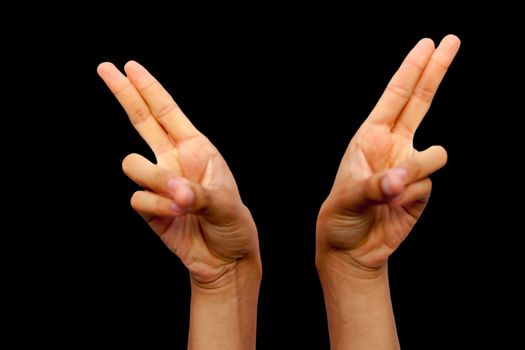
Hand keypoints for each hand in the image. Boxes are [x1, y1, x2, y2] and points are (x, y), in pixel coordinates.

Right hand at [97, 61, 259, 286]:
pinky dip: (157, 208)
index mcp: (197, 149)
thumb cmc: (233, 225)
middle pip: (141, 120)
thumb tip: (173, 190)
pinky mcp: (148, 207)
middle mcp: (174, 160)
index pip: (168, 112)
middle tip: (104, 67)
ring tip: (181, 201)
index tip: (129, 66)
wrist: (224, 259)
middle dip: (124, 94)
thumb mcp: (226, 205)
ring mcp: (159, 183)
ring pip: (133, 164)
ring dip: (155, 180)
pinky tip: (176, 217)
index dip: (148, 88)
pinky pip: (137, 198)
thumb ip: (198, 194)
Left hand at [317, 35, 460, 272]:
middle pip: (421, 101)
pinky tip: (394, 208)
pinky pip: (428, 186)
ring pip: (433, 155)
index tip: (428, 43)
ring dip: (416, 171)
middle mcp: (394, 146)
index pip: (396, 97)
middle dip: (436, 70)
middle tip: (453, 39)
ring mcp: (410, 168)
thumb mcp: (348, 198)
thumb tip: (403, 180)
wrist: (352, 248)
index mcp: (370, 137)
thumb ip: (377, 186)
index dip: (412, 70)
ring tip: (391, 192)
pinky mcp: (422, 191)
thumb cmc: (340, 217)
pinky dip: (412, 198)